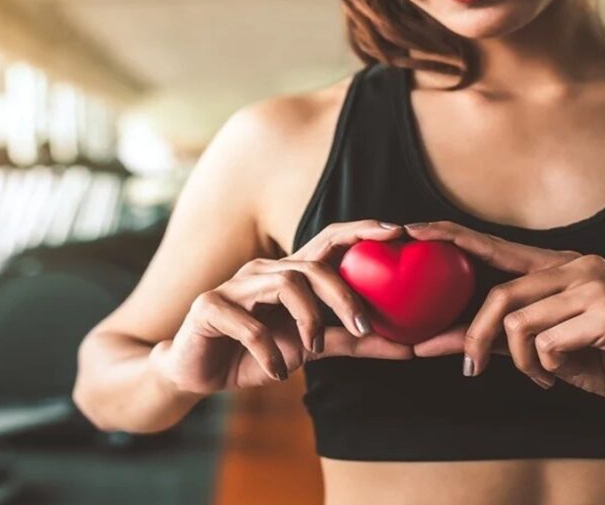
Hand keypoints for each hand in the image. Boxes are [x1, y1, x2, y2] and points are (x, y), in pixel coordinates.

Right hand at [151, 220, 413, 395]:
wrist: (195, 373)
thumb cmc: (254, 356)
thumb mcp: (309, 349)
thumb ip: (352, 343)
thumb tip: (409, 348)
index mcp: (288, 276)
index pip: (329, 242)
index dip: (362, 231)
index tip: (399, 232)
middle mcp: (263, 272)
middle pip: (312, 265)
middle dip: (343, 292)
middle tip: (365, 326)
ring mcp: (234, 287)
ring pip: (284, 284)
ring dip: (307, 319)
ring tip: (312, 351)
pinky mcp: (209, 308)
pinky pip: (249, 325)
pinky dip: (268, 351)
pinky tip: (276, 373)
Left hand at [404, 220, 604, 413]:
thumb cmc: (596, 359)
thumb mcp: (536, 345)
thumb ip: (491, 335)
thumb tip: (429, 342)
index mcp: (558, 265)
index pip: (496, 247)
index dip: (452, 236)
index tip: (411, 230)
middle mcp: (577, 265)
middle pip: (500, 295)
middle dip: (477, 337)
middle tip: (473, 368)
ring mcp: (597, 284)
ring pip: (520, 323)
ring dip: (524, 361)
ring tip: (544, 371)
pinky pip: (548, 343)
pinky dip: (549, 366)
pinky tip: (570, 368)